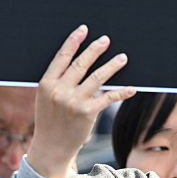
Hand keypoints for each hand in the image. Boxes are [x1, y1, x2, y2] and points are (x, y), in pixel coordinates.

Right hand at [26, 25, 135, 177]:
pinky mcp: (87, 113)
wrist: (51, 148)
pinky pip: (108, 97)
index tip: (83, 30)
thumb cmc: (50, 122)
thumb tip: (77, 63)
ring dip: (112, 66)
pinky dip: (121, 92)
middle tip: (106, 40)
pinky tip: (131, 88)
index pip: (61, 58)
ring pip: (97, 77)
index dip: (73, 42)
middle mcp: (59, 91)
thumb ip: (57, 82)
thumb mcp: (45, 99)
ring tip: (122, 58)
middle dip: (95, 49)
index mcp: (46, 84)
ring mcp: (73, 102)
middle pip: (81, 64)